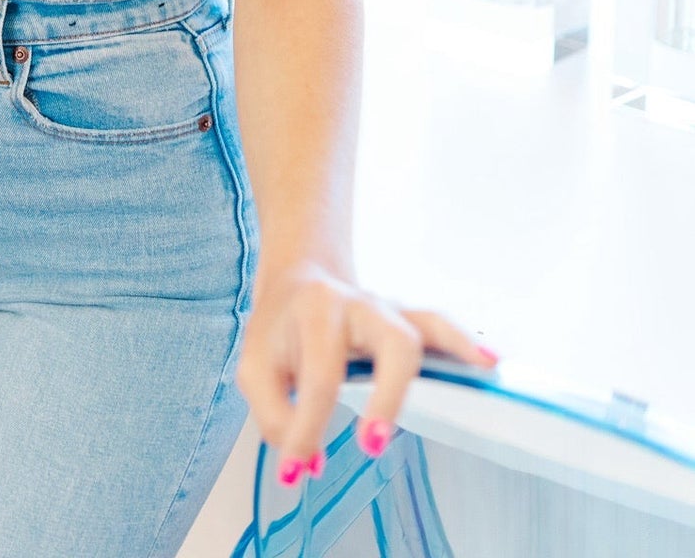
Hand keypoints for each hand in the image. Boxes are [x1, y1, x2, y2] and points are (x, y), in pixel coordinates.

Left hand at [236, 259, 500, 487]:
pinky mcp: (408, 322)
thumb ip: (275, 416)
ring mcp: (389, 310)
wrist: (299, 278)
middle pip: (391, 341)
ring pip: (428, 326)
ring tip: (485, 371)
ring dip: (455, 351)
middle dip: (388, 395)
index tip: (296, 470)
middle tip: (371, 444)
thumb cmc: (280, 329)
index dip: (308, 430)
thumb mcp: (255, 368)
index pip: (320, 379)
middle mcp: (360, 305)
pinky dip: (467, 344)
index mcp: (316, 312)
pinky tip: (492, 361)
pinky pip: (443, 328)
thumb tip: (308, 462)